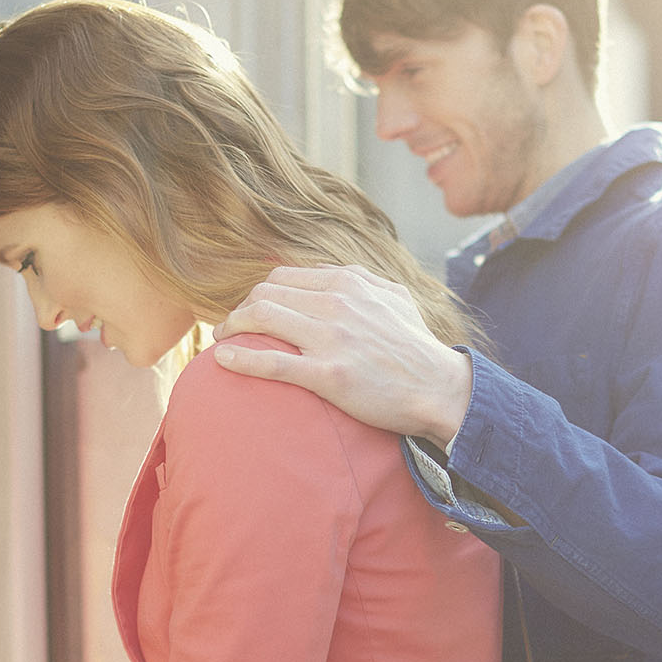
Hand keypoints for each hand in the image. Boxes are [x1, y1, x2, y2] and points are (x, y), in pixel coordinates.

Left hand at [213, 265, 472, 447]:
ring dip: (232, 328)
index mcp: (349, 281)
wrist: (440, 388)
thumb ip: (364, 280)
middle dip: (240, 309)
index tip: (251, 310)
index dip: (259, 293)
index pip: (283, 277)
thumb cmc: (417, 347)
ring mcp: (332, 338)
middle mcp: (337, 303)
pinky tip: (222, 359)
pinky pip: (273, 362)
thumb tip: (334, 272)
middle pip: (265, 294)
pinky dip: (241, 358)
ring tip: (221, 340)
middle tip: (230, 327)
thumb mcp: (396, 298)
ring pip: (261, 319)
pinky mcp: (330, 375)